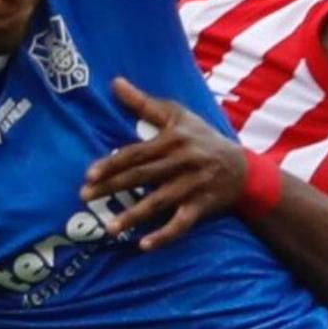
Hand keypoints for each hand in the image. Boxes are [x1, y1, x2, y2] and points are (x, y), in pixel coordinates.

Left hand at [82, 75, 248, 248]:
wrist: (243, 168)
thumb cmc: (203, 138)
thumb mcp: (178, 116)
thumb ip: (144, 103)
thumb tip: (115, 82)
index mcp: (173, 140)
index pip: (136, 153)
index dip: (112, 163)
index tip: (89, 174)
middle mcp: (182, 162)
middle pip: (141, 177)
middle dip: (111, 188)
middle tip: (84, 196)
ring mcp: (193, 186)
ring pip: (159, 202)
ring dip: (133, 215)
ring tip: (109, 228)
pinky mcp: (202, 206)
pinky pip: (181, 224)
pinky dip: (164, 235)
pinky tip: (143, 246)